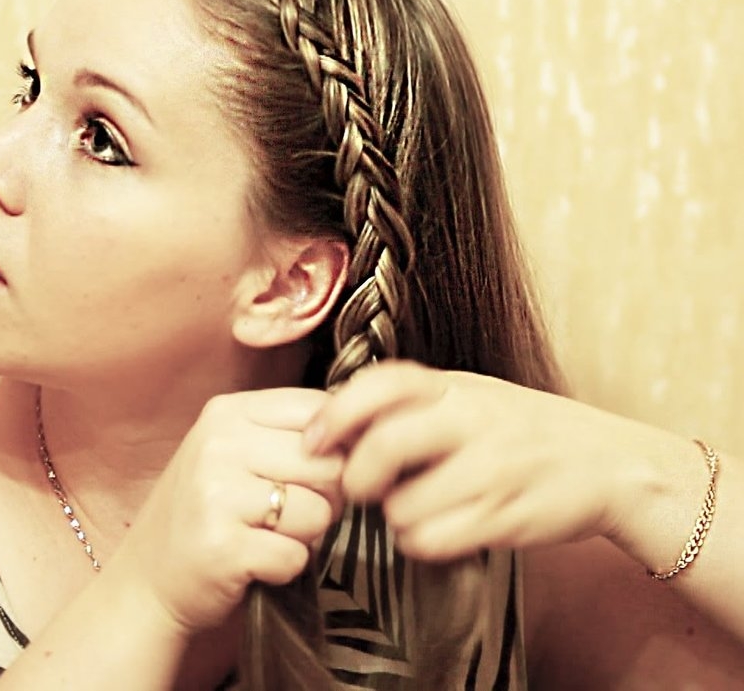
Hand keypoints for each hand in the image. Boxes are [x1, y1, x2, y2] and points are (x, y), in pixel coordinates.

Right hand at [109, 389, 345, 635]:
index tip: (308, 474)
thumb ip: (288, 436)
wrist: (147, 581)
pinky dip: (283, 569)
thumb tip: (363, 437)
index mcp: (226, 412)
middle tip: (286, 515)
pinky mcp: (223, 547)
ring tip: (263, 536)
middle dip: (323, 498)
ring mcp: (217, 495)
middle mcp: (219, 444)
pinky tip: (251, 562)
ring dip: (303, 537)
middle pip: (328, 463)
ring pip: (319, 512)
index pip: (319, 409)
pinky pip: (296, 557)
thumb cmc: (205, 515)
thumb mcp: (235, 454)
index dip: (334, 448)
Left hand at [301, 360, 691, 563]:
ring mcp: (492, 469)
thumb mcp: (470, 396)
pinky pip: (432, 540)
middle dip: (356, 479)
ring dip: (394, 518)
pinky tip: (438, 530)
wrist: (612, 464)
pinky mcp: (505, 516)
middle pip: (382, 447)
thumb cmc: (524, 431)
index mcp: (455, 386)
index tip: (313, 441)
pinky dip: (422, 543)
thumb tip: (331, 422)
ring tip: (413, 509)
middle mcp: (472, 420)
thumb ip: (410, 403)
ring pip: (401, 507)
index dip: (335, 414)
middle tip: (359, 488)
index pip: (379, 384)